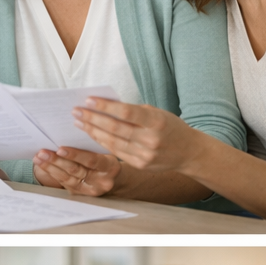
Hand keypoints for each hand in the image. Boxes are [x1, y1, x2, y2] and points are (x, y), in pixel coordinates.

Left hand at [33, 147, 119, 195]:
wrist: (111, 178)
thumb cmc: (105, 159)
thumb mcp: (104, 152)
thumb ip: (90, 146)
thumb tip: (64, 134)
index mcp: (111, 167)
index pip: (91, 160)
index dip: (75, 155)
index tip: (60, 149)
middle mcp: (102, 181)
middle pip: (76, 170)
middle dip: (57, 161)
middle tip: (43, 153)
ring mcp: (91, 190)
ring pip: (67, 178)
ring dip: (50, 167)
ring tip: (38, 158)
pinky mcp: (80, 194)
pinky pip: (64, 183)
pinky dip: (52, 172)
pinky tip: (43, 165)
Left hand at [72, 97, 201, 173]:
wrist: (189, 152)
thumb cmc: (170, 127)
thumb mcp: (158, 114)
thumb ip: (134, 112)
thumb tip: (106, 105)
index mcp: (157, 122)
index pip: (126, 112)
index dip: (105, 107)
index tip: (88, 100)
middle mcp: (151, 139)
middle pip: (115, 128)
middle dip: (92, 118)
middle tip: (76, 111)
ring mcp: (144, 154)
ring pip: (112, 141)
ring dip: (92, 131)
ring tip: (79, 121)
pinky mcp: (139, 164)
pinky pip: (115, 151)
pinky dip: (101, 142)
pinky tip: (91, 134)